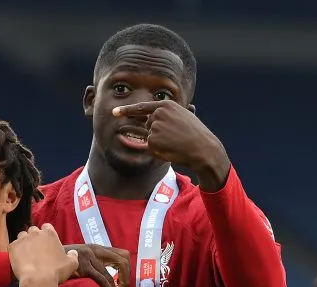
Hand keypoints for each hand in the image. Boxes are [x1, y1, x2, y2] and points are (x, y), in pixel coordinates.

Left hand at [8, 224, 77, 284]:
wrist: (38, 279)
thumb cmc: (57, 271)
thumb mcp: (72, 264)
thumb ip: (73, 256)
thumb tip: (73, 253)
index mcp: (49, 233)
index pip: (46, 227)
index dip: (46, 234)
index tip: (46, 243)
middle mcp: (35, 232)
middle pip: (33, 230)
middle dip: (34, 237)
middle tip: (36, 250)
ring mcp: (22, 239)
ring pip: (22, 236)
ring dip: (24, 242)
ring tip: (26, 254)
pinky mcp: (12, 247)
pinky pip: (13, 246)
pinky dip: (15, 251)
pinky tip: (19, 259)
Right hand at [64, 244, 130, 286]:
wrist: (43, 258)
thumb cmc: (58, 262)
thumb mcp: (78, 258)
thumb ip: (90, 264)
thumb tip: (102, 279)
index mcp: (96, 248)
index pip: (123, 254)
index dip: (127, 270)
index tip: (123, 284)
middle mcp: (95, 250)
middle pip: (124, 260)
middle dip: (126, 279)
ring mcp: (89, 258)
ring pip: (112, 275)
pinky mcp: (84, 267)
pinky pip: (103, 281)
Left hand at [112, 101, 229, 189]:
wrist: (202, 148)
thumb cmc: (195, 134)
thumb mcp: (183, 116)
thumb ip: (167, 114)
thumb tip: (153, 117)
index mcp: (165, 105)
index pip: (141, 108)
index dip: (126, 110)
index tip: (114, 112)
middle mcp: (157, 114)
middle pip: (147, 125)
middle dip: (157, 133)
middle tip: (174, 137)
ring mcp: (154, 127)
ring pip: (149, 137)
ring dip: (159, 143)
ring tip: (174, 142)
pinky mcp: (152, 140)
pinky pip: (150, 148)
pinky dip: (158, 151)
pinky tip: (171, 149)